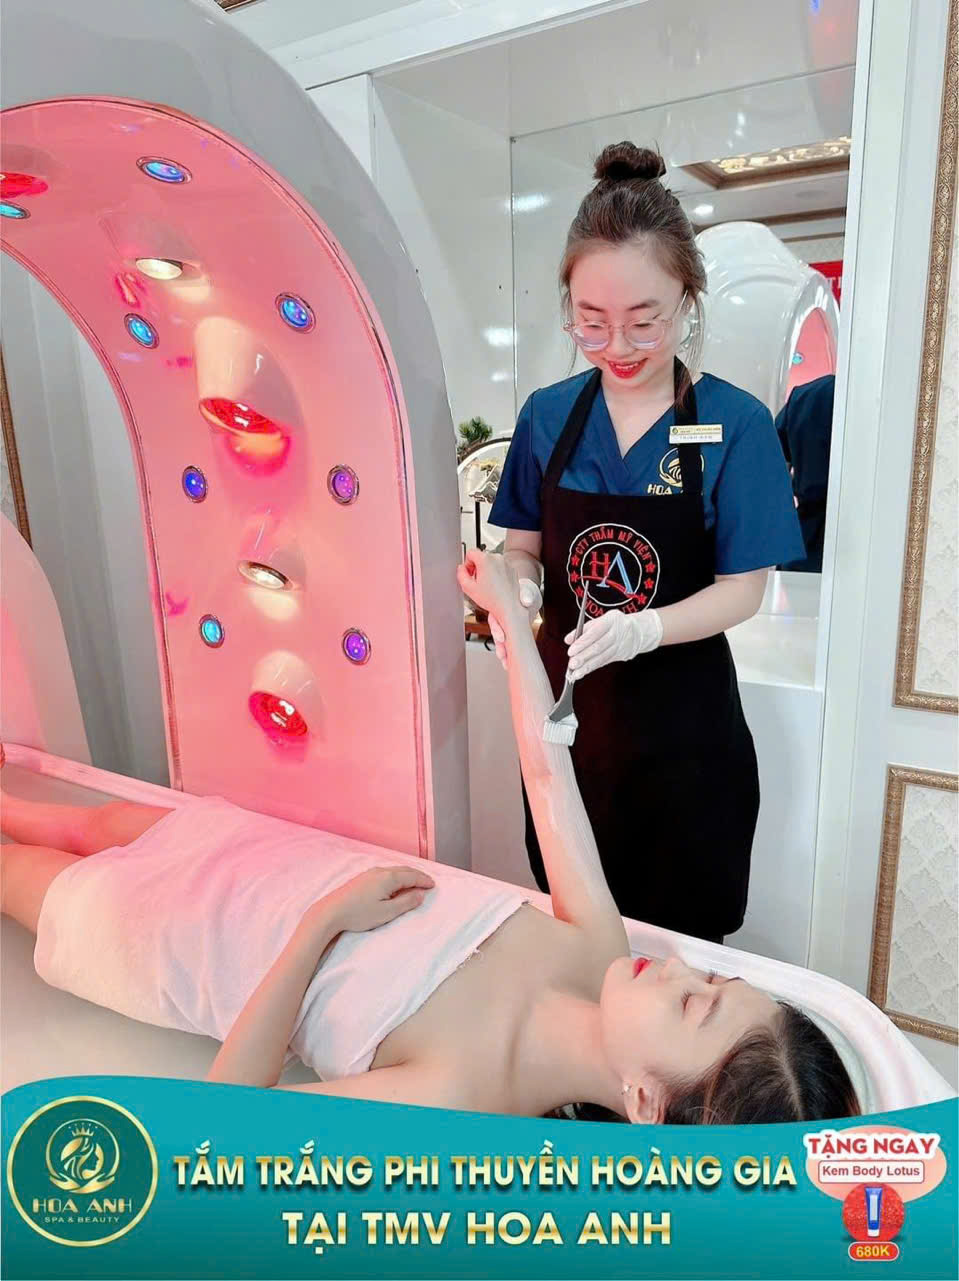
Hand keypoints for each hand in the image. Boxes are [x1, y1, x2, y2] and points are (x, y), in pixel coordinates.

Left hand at [320, 867, 434, 932]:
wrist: (331, 912)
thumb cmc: (359, 914)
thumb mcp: (387, 912)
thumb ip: (406, 902)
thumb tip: (420, 894)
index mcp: (388, 878)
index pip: (412, 876)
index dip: (424, 880)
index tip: (433, 885)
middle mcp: (380, 871)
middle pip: (404, 870)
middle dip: (417, 875)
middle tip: (427, 882)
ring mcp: (369, 873)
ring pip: (394, 870)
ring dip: (406, 875)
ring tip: (414, 883)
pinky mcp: (362, 878)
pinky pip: (385, 873)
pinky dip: (396, 876)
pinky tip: (394, 884)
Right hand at [457, 549, 523, 619]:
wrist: (509, 606)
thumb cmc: (492, 599)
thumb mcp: (468, 588)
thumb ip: (460, 574)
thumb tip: (461, 569)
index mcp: (485, 559)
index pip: (470, 553)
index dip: (467, 564)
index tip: (469, 573)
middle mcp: (497, 558)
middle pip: (481, 557)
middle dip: (477, 568)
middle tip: (477, 582)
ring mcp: (506, 563)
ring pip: (491, 562)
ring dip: (486, 570)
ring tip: (487, 585)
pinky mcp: (512, 569)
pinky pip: (500, 567)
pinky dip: (496, 573)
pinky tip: (495, 586)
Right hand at [488, 578, 541, 668]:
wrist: (529, 597)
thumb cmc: (526, 593)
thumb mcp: (528, 592)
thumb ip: (526, 595)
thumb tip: (526, 601)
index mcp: (500, 608)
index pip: (495, 620)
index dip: (497, 630)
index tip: (502, 638)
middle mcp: (500, 619)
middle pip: (496, 633)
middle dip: (499, 645)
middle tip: (502, 655)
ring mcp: (505, 627)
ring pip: (501, 641)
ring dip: (503, 652)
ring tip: (505, 663)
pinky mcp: (510, 634)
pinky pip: (508, 644)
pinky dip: (509, 653)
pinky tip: (510, 662)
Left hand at [565, 608, 662, 678]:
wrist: (638, 631)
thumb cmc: (614, 624)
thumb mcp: (601, 620)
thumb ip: (583, 629)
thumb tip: (568, 639)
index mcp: (611, 620)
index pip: (594, 633)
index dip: (582, 643)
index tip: (571, 651)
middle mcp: (616, 633)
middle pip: (598, 647)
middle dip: (583, 657)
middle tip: (571, 665)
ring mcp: (619, 646)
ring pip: (601, 658)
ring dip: (587, 667)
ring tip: (575, 674)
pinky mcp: (620, 656)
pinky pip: (604, 662)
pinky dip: (592, 668)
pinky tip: (582, 672)